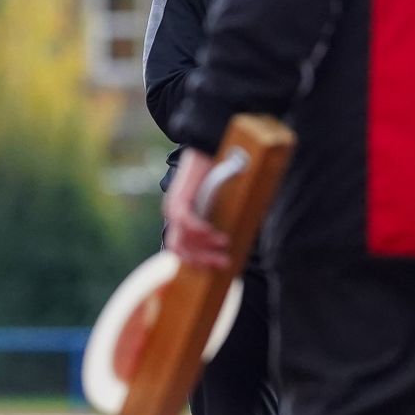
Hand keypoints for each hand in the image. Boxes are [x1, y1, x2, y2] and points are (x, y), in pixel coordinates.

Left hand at [163, 149, 231, 269]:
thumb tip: (241, 238)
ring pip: (180, 241)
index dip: (201, 261)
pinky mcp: (179, 199)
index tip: (222, 266)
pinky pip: (185, 222)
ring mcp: (174, 209)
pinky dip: (198, 230)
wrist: (209, 148)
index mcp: (182, 220)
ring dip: (203, 247)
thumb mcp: (221, 204)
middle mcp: (174, 217)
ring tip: (225, 244)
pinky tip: (213, 232)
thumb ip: (224, 220)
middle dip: (203, 261)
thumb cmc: (218, 175)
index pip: (184, 250)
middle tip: (225, 263)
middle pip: (180, 251)